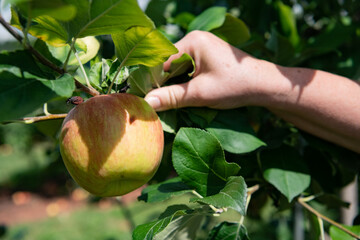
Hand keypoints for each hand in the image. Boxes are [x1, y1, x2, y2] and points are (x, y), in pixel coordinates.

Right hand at [145, 31, 262, 110]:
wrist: (264, 86)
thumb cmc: (235, 86)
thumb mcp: (199, 93)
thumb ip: (171, 97)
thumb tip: (146, 102)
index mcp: (193, 41)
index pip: (162, 60)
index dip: (154, 80)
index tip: (148, 98)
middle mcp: (196, 39)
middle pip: (170, 63)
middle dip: (166, 82)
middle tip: (160, 102)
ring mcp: (203, 46)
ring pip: (179, 67)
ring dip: (176, 83)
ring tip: (173, 100)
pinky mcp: (208, 56)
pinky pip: (189, 68)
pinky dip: (186, 81)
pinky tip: (186, 94)